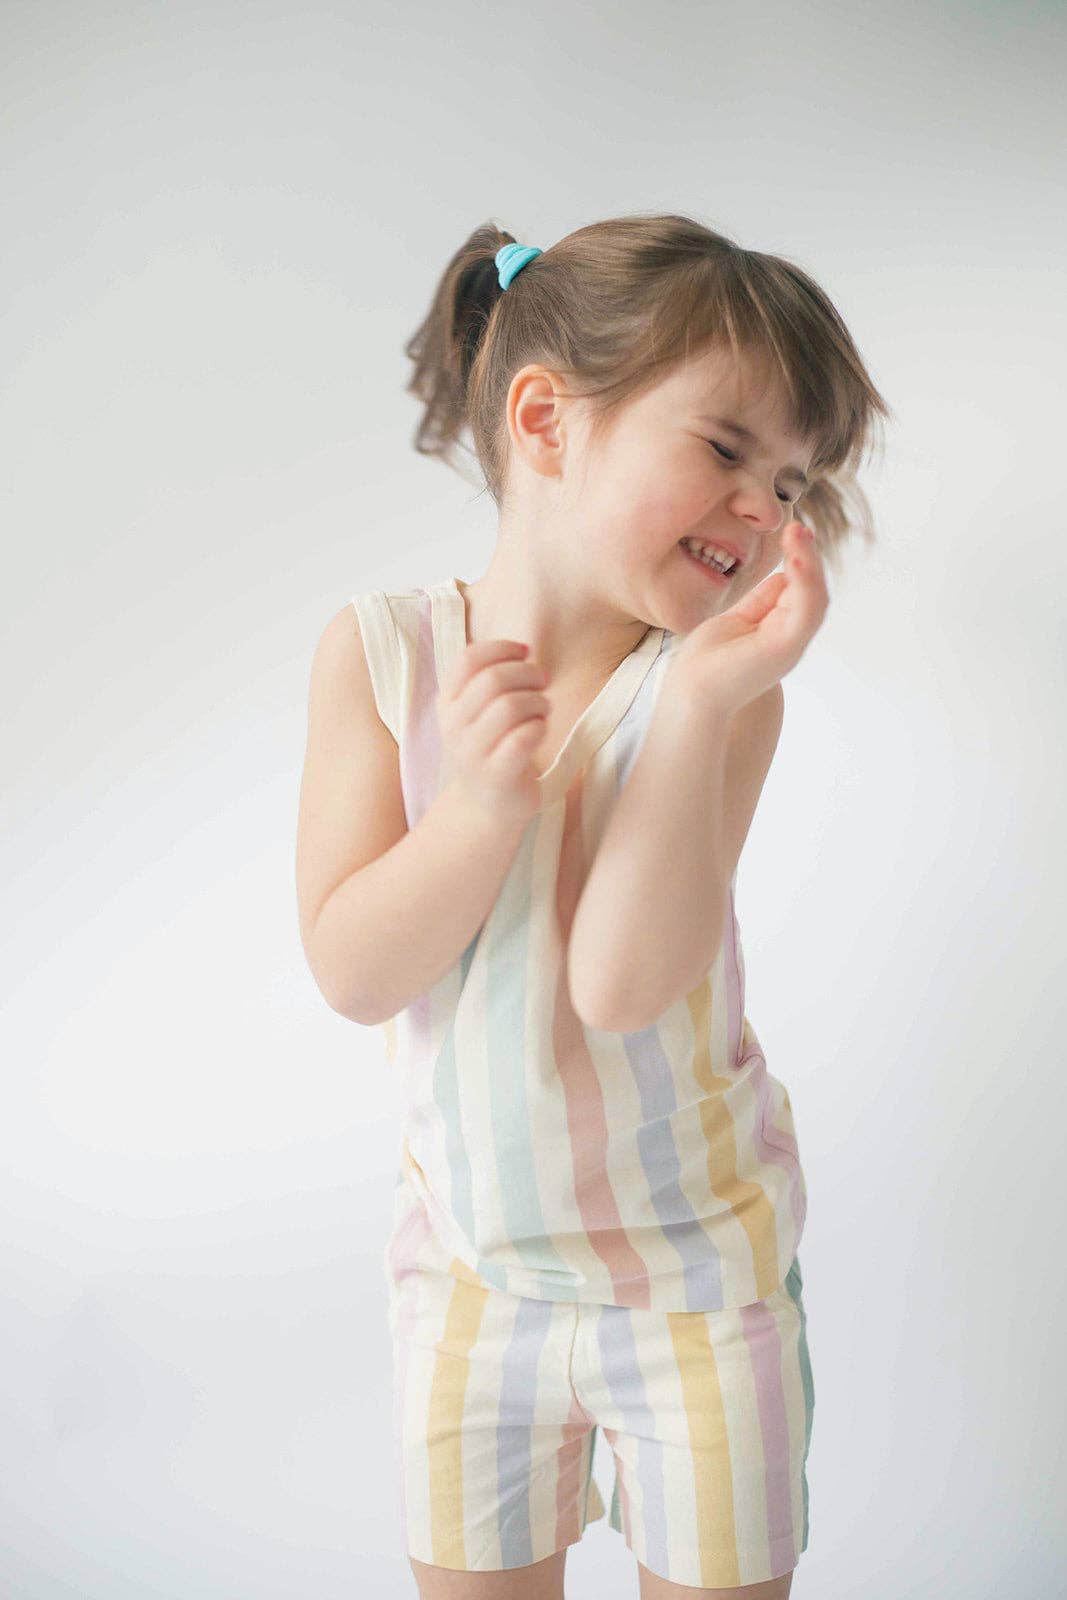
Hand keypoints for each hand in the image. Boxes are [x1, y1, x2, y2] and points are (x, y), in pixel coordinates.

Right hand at [437, 637, 551, 822]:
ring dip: (537, 701)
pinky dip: (539, 727)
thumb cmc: (491, 747)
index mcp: (447, 703)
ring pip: (510, 706)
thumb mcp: (477, 710)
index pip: (468, 660)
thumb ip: (490, 679)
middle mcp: (453, 726)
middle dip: (527, 674)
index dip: (502, 648)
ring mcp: (472, 753)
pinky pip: (522, 738)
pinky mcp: (496, 775)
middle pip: (493, 679)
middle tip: (542, 683)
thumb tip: (523, 649)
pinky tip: (539, 730)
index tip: (525, 652)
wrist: (487, 805)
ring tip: (542, 710)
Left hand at [667, 520, 828, 714]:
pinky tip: (795, 559)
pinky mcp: (785, 647)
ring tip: (799, 533)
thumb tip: (782, 573)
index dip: (800, 560)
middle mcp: (791, 637)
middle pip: (812, 590)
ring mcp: (791, 644)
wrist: (692, 693)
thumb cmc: (708, 661)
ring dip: (810, 563)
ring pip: (815, 597)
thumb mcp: (737, 619)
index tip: (793, 532)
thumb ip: (761, 600)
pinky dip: (805, 582)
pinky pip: (806, 610)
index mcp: (780, 630)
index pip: (799, 589)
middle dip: (807, 556)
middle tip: (798, 526)